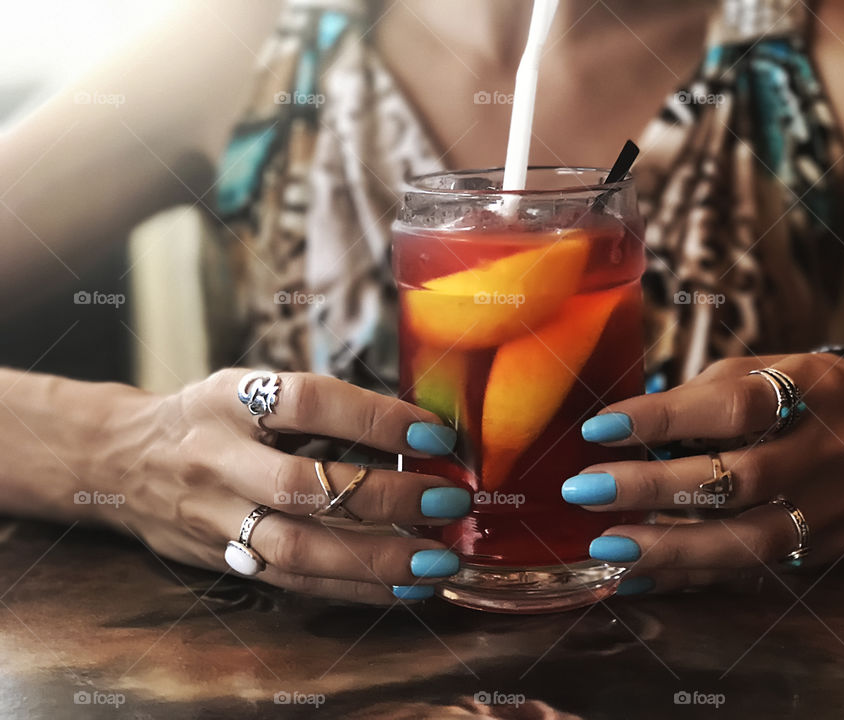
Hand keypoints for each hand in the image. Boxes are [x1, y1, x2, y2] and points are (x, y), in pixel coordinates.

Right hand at [94, 369, 468, 603]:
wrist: (119, 460)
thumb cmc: (209, 417)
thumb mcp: (246, 387)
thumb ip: (314, 405)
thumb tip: (414, 426)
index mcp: (231, 399)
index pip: (307, 401)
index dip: (374, 417)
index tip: (436, 433)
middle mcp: (218, 457)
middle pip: (301, 486)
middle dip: (386, 497)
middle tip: (449, 499)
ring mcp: (214, 515)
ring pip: (295, 549)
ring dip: (377, 559)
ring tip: (439, 560)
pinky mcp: (220, 559)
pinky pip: (292, 582)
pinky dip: (354, 587)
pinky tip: (404, 586)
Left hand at [562, 354, 843, 593]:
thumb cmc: (808, 393)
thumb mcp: (765, 370)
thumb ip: (701, 398)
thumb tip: (623, 427)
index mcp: (808, 392)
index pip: (734, 408)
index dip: (664, 418)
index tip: (600, 428)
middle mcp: (824, 455)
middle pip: (740, 480)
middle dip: (655, 489)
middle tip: (585, 491)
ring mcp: (829, 510)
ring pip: (749, 540)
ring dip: (670, 548)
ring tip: (606, 547)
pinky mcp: (821, 550)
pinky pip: (749, 572)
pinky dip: (689, 577)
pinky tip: (635, 578)